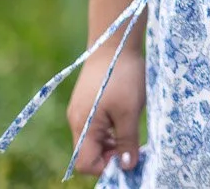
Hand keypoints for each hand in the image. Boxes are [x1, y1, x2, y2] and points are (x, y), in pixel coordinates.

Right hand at [67, 50, 144, 176]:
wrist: (114, 42)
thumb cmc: (122, 76)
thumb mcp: (130, 111)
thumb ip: (127, 141)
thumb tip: (127, 167)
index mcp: (83, 126)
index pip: (85, 163)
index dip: (105, 166)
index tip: (127, 156)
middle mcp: (76, 121)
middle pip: (88, 153)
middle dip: (110, 155)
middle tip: (133, 145)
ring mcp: (80, 110)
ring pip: (93, 139)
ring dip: (112, 142)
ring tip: (131, 129)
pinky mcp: (87, 102)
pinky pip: (95, 126)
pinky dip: (110, 129)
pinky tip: (125, 117)